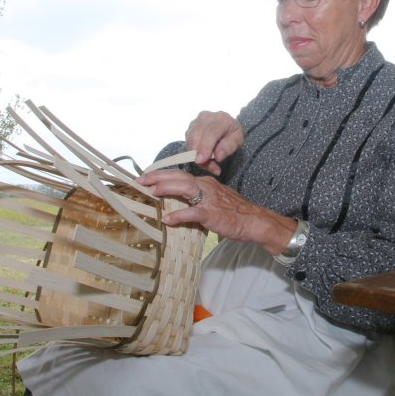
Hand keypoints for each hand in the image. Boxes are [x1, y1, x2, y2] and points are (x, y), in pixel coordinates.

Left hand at [136, 169, 295, 254]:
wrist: (255, 220)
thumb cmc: (235, 213)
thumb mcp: (214, 201)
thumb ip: (197, 200)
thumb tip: (179, 206)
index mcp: (205, 183)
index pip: (180, 175)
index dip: (162, 175)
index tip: (146, 177)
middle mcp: (206, 187)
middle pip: (178, 177)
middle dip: (157, 177)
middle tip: (139, 180)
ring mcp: (209, 200)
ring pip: (185, 188)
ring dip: (166, 188)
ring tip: (150, 191)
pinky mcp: (212, 214)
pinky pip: (193, 213)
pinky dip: (179, 215)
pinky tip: (167, 219)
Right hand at [185, 111, 243, 174]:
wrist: (226, 126)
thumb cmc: (233, 134)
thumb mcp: (238, 140)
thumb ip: (228, 147)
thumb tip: (217, 157)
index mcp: (221, 118)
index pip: (210, 133)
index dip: (205, 147)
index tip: (201, 161)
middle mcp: (206, 117)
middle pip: (196, 137)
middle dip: (199, 155)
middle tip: (211, 168)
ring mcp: (195, 122)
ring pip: (190, 141)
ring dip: (196, 156)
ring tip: (210, 165)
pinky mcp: (189, 129)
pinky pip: (187, 143)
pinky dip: (193, 154)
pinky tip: (204, 159)